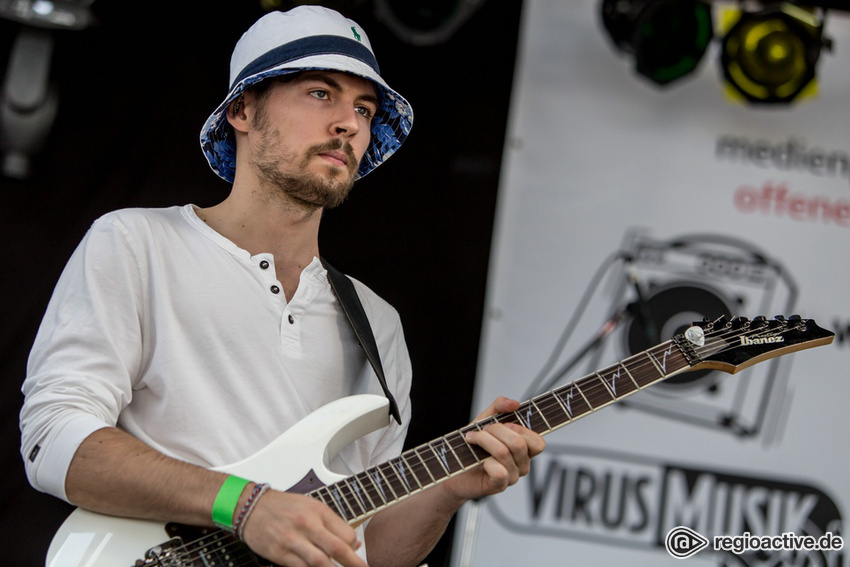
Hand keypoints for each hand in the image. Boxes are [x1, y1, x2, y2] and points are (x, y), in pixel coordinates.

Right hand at [240, 489, 366, 566]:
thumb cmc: (283, 506)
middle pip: (336, 548)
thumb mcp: (311, 505)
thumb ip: (332, 522)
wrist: (250, 506)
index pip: (344, 533)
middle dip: (352, 563)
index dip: (354, 546)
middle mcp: (306, 524)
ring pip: (319, 562)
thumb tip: (353, 542)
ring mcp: (292, 540)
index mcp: (317, 511)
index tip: (358, 554)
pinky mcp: (279, 554)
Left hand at [442, 397, 544, 501]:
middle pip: (519, 443)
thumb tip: (515, 404)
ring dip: (484, 441)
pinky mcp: (499, 485)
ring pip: (504, 453)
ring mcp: (512, 476)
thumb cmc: (473, 445)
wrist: (453, 465)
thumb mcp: (485, 419)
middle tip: (482, 430)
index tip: (504, 423)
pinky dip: (486, 461)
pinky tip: (479, 460)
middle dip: (496, 430)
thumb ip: (500, 407)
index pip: (538, 442)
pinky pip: (499, 471)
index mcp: (525, 449)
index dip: (521, 429)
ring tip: (472, 439)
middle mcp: (522, 464)